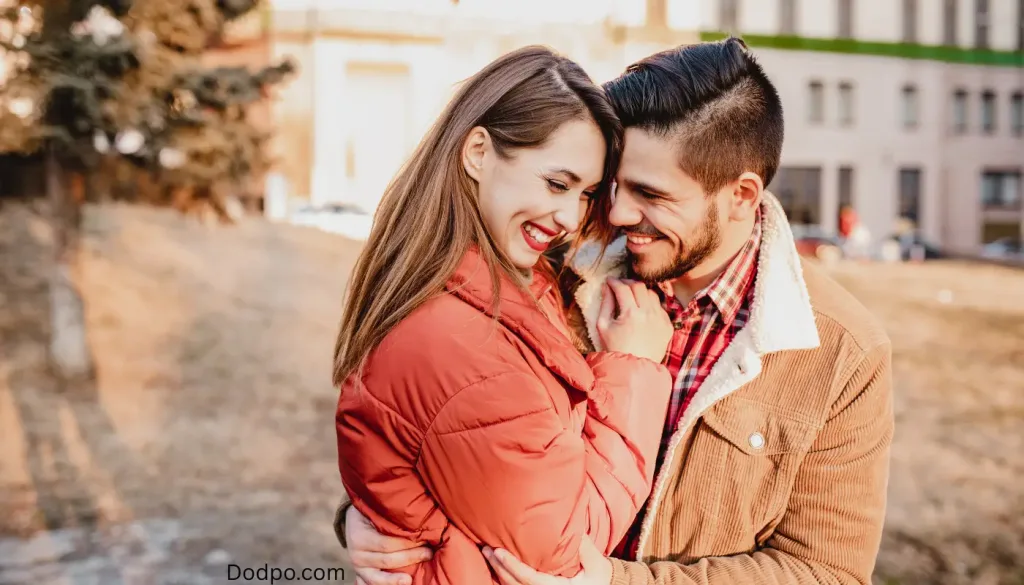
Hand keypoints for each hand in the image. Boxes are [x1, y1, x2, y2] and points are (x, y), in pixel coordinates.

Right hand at [344, 505, 432, 584]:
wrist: (353, 521)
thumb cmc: (371, 513)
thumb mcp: (376, 511)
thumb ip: (392, 519)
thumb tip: (418, 523)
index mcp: (360, 537)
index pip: (387, 544)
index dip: (407, 543)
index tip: (424, 539)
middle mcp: (357, 554)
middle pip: (386, 560)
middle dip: (410, 557)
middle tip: (428, 553)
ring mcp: (358, 567)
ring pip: (377, 578)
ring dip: (395, 579)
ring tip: (410, 580)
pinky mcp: (360, 575)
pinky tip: (399, 583)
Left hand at [483, 537, 612, 584]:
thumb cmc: (599, 577)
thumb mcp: (595, 563)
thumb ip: (584, 547)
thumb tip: (573, 525)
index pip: (529, 580)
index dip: (512, 567)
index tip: (498, 553)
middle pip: (515, 584)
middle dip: (499, 567)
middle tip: (486, 549)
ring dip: (499, 571)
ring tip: (488, 553)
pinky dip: (506, 577)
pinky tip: (498, 564)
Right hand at [597, 277, 672, 362]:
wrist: (634, 368)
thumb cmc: (615, 348)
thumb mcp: (602, 326)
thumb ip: (605, 304)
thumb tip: (608, 287)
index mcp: (631, 314)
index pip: (622, 288)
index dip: (614, 282)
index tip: (610, 281)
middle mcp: (648, 314)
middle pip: (639, 286)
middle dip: (628, 282)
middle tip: (621, 285)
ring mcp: (660, 319)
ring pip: (652, 294)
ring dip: (641, 291)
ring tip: (632, 296)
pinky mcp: (668, 325)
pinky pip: (660, 307)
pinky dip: (651, 304)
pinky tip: (643, 310)